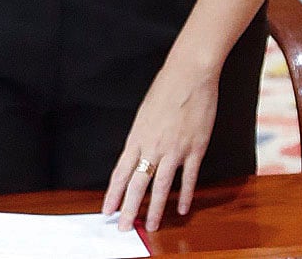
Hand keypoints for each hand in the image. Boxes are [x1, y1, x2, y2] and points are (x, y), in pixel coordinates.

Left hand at [102, 58, 221, 231]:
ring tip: (150, 226)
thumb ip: (141, 137)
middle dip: (128, 208)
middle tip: (122, 227)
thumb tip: (137, 156)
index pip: (121, 172)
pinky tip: (181, 210)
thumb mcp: (144, 113)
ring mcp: (175, 149)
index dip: (113, 193)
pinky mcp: (195, 149)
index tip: (106, 210)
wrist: (189, 75)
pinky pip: (189, 178)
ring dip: (154, 209)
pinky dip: (185, 195)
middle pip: (137, 184)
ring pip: (161, 186)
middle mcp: (152, 146)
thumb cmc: (165, 89)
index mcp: (136, 136)